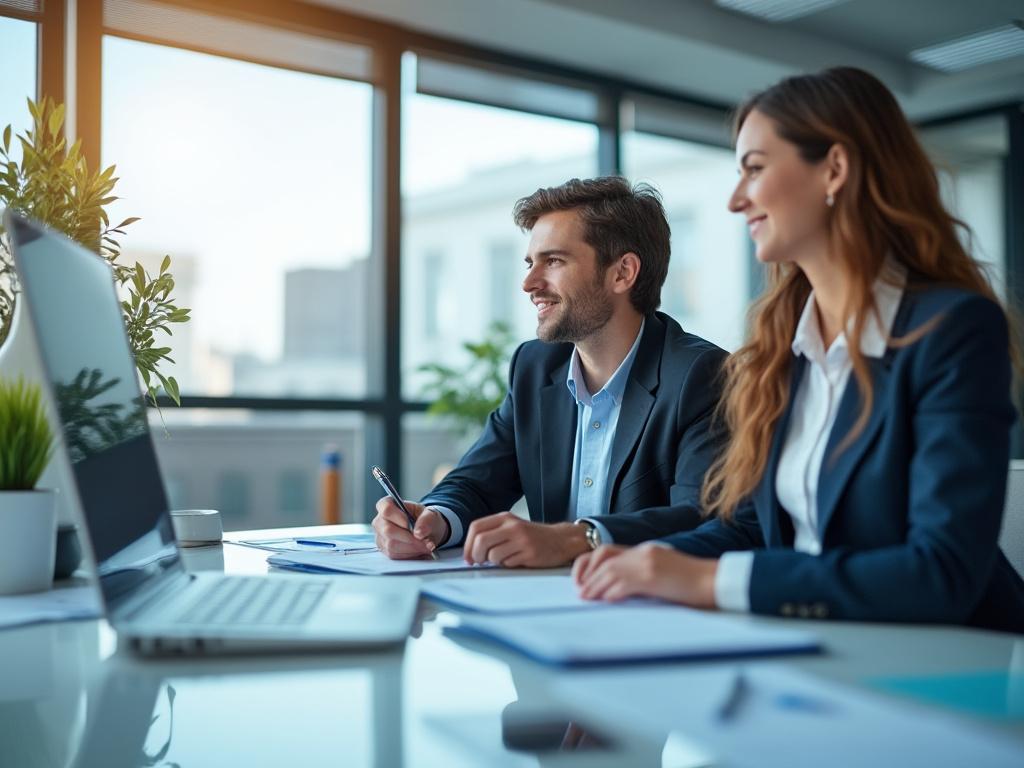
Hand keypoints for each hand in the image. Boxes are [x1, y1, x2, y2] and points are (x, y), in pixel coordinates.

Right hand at [372, 497, 449, 559]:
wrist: (427, 532)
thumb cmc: (425, 520)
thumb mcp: (431, 515)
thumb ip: (426, 521)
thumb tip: (418, 533)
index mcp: (388, 504)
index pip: (386, 509)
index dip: (399, 517)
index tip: (411, 524)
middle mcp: (380, 520)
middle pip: (388, 530)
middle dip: (410, 538)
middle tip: (425, 541)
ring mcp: (380, 536)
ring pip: (392, 545)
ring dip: (412, 547)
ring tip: (425, 545)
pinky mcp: (384, 549)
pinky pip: (394, 555)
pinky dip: (410, 554)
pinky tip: (418, 550)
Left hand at [463, 513, 588, 567]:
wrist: (561, 540)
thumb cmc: (532, 536)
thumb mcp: (512, 526)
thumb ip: (493, 533)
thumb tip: (470, 551)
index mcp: (505, 517)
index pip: (476, 527)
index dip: (467, 544)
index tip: (468, 557)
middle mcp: (512, 526)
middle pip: (481, 541)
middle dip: (476, 556)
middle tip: (480, 563)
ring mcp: (522, 540)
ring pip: (493, 555)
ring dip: (493, 562)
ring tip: (503, 559)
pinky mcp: (529, 554)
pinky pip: (508, 563)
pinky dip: (507, 565)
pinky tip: (516, 560)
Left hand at [572, 543, 718, 607]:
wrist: (714, 581)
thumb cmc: (693, 582)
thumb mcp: (663, 573)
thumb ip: (641, 576)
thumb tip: (619, 590)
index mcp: (645, 550)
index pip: (608, 551)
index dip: (590, 564)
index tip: (583, 580)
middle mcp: (643, 552)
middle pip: (604, 559)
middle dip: (588, 575)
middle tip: (581, 591)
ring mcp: (648, 562)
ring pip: (610, 571)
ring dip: (595, 585)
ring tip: (587, 598)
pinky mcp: (653, 576)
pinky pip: (624, 582)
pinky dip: (611, 591)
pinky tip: (606, 600)